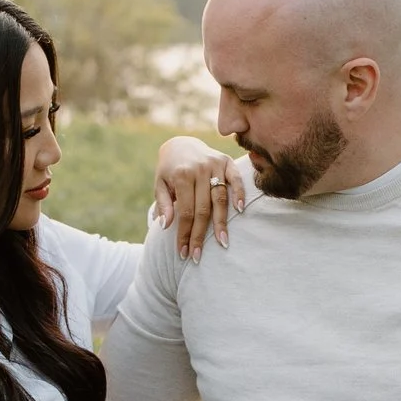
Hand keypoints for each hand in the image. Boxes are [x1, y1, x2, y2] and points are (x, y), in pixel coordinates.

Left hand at [152, 136, 248, 260]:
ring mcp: (215, 164)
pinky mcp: (227, 161)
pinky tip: (240, 210)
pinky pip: (236, 179)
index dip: (185, 233)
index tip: (184, 252)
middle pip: (203, 209)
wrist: (181, 144)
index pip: (185, 211)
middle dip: (200, 235)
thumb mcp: (160, 184)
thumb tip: (165, 226)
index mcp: (181, 175)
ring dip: (221, 222)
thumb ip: (163, 204)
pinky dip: (239, 194)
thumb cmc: (169, 170)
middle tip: (198, 256)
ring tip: (223, 242)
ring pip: (220, 198)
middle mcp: (199, 169)